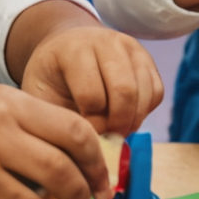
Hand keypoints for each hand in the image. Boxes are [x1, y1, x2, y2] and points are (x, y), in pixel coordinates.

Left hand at [22, 24, 164, 137]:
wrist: (66, 45)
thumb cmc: (51, 77)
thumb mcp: (41, 96)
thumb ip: (58, 121)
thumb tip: (84, 156)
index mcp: (74, 50)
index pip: (92, 95)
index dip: (91, 126)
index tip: (84, 138)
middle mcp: (107, 42)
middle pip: (124, 91)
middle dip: (118, 125)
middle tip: (106, 140)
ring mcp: (130, 47)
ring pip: (146, 92)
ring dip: (133, 120)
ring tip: (116, 131)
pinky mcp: (147, 57)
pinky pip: (157, 91)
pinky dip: (145, 111)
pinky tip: (126, 117)